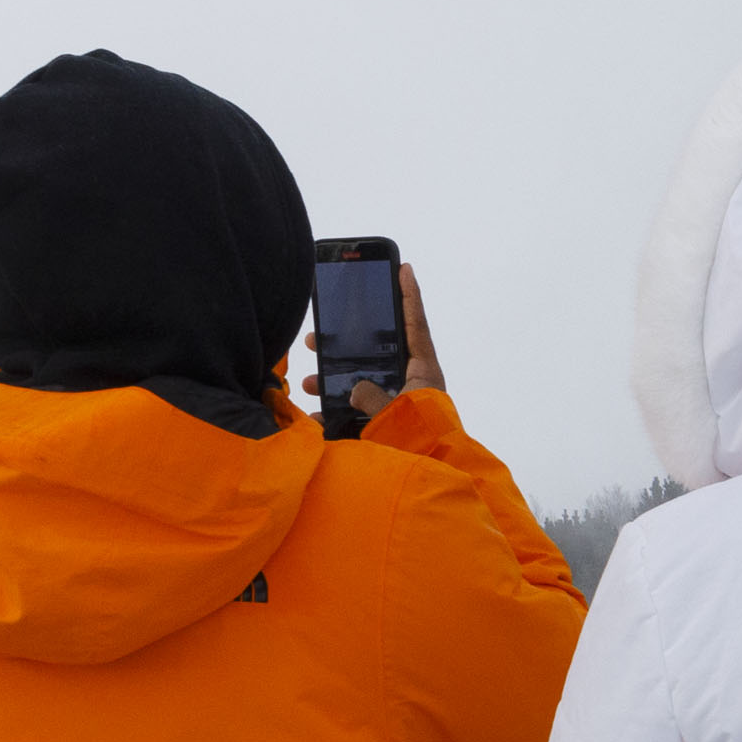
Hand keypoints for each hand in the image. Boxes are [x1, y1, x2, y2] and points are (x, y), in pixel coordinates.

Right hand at [302, 264, 448, 428]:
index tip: (404, 267)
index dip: (408, 295)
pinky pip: (353, 410)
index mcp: (423, 370)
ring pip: (358, 379)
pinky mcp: (383, 419)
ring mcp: (396, 399)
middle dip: (343, 344)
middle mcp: (410, 380)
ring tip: (309, 380)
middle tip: (317, 335)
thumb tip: (352, 389)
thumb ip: (374, 397)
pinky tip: (314, 418)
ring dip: (331, 380)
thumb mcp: (398, 413)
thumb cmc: (423, 442)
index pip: (415, 324)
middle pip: (376, 350)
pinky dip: (333, 413)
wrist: (432, 474)